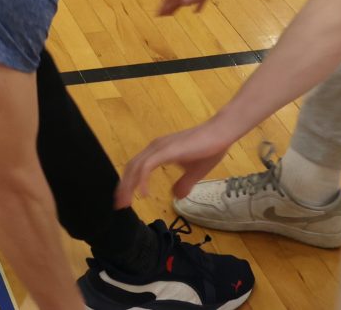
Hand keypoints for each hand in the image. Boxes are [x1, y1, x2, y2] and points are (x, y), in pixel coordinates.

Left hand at [115, 117, 243, 208]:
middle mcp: (155, 148)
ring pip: (136, 167)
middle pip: (131, 167)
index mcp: (159, 151)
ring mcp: (160, 148)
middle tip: (119, 205)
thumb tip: (176, 196)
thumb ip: (184, 184)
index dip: (128, 183)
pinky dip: (142, 180)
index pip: (137, 167)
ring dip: (128, 185)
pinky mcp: (167, 150)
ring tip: (126, 203)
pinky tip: (143, 194)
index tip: (125, 200)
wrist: (221, 134)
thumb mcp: (194, 173)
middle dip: (123, 187)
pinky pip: (147, 166)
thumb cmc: (209, 149)